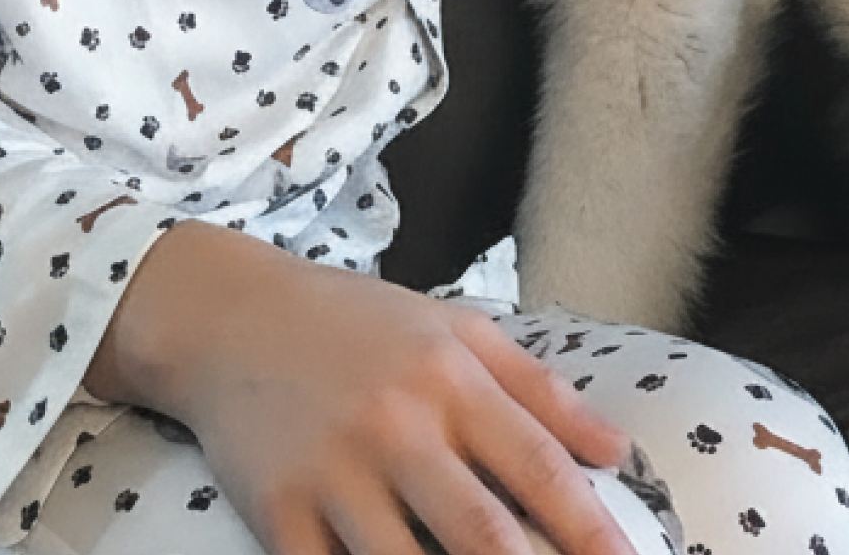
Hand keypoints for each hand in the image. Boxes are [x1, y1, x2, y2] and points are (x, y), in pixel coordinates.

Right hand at [86, 221, 635, 554]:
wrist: (230, 315)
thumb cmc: (357, 323)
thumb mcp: (454, 328)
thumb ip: (539, 389)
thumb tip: (618, 452)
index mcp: (449, 377)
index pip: (538, 467)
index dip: (592, 530)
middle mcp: (397, 424)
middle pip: (481, 532)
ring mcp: (334, 472)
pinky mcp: (278, 512)